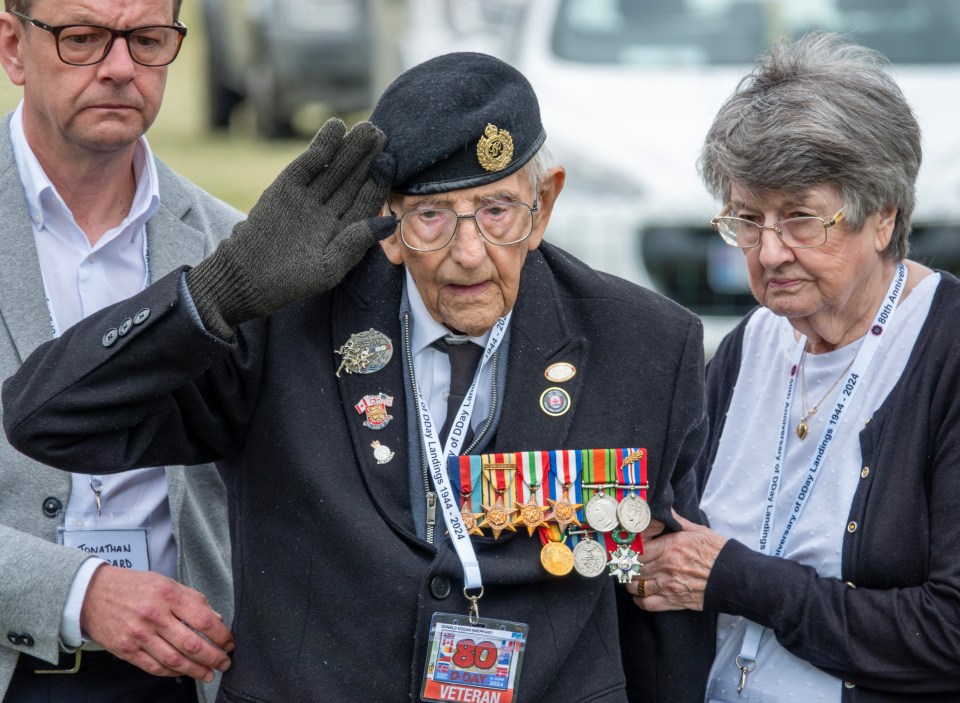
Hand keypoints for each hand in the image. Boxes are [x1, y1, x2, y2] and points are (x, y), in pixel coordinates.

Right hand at [80, 565, 233, 681]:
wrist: (92, 593)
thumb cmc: (134, 586)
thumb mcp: (167, 583)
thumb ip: (193, 600)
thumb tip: (216, 619)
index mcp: (169, 595)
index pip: (204, 620)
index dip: (221, 635)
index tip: (229, 643)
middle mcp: (155, 616)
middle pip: (192, 644)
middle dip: (213, 657)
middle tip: (224, 663)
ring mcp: (139, 635)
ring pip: (175, 660)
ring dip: (196, 670)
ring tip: (209, 673)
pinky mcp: (127, 650)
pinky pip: (155, 667)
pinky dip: (173, 673)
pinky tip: (184, 672)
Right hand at [186, 117, 396, 337]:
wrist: (243, 277)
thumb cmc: (289, 282)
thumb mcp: (329, 268)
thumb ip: (356, 242)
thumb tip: (390, 222)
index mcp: (344, 233)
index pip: (366, 202)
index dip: (379, 181)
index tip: (391, 160)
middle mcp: (329, 212)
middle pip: (353, 181)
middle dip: (368, 158)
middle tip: (383, 133)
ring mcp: (308, 198)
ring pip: (334, 169)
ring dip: (350, 148)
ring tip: (366, 128)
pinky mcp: (286, 187)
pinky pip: (309, 164)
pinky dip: (322, 146)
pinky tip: (337, 127)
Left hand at [628, 511, 727, 611]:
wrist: (735, 577)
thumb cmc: (718, 552)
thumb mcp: (697, 530)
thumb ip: (676, 521)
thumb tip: (664, 508)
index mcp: (670, 547)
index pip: (637, 549)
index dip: (629, 549)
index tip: (628, 549)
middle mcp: (665, 567)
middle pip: (634, 567)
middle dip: (628, 565)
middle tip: (628, 563)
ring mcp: (668, 586)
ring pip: (636, 586)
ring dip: (632, 582)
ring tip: (634, 578)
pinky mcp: (674, 601)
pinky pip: (647, 604)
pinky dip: (640, 600)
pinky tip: (641, 594)